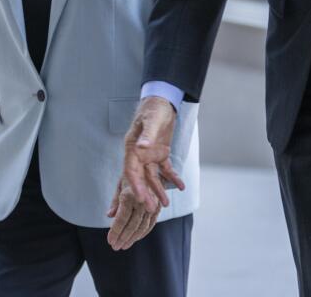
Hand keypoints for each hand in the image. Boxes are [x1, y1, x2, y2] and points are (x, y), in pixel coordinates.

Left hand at [106, 177, 159, 250]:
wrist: (151, 168)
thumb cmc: (132, 176)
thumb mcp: (120, 185)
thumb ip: (115, 201)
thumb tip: (108, 216)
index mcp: (129, 195)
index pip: (121, 219)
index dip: (115, 231)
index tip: (110, 241)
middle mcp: (141, 201)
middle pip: (131, 225)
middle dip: (122, 238)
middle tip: (115, 247)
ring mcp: (151, 205)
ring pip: (141, 227)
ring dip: (132, 238)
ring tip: (123, 245)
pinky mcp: (157, 208)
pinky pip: (150, 224)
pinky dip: (143, 233)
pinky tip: (136, 238)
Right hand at [120, 96, 183, 211]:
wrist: (163, 101)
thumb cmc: (154, 108)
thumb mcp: (152, 120)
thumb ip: (147, 134)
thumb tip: (142, 147)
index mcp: (132, 148)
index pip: (131, 171)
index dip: (135, 185)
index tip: (139, 198)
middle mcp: (139, 154)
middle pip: (141, 178)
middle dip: (146, 193)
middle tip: (150, 209)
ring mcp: (150, 155)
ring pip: (153, 177)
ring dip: (159, 190)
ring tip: (165, 205)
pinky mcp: (161, 153)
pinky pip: (165, 169)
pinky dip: (172, 177)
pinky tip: (180, 186)